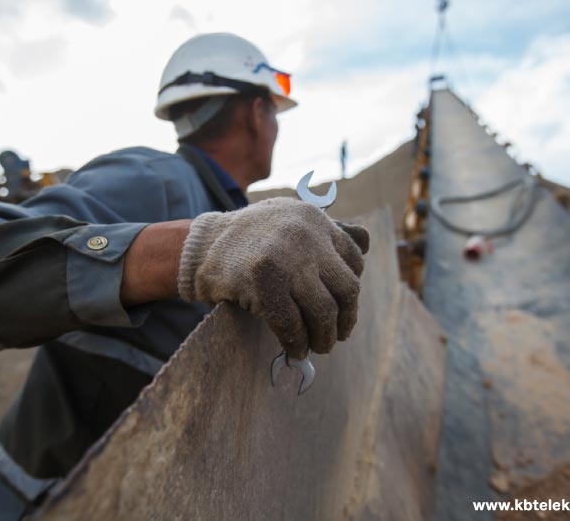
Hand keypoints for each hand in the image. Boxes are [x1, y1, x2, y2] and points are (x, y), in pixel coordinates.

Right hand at [178, 197, 369, 358]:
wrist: (202, 246)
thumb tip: (367, 245)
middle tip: (338, 335)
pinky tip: (295, 350)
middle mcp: (305, 235)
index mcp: (315, 219)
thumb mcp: (291, 220)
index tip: (344, 307)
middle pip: (346, 288)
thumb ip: (327, 232)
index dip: (350, 289)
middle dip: (346, 318)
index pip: (354, 258)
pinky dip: (297, 343)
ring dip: (324, 337)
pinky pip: (291, 323)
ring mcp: (284, 259)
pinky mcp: (262, 282)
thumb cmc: (251, 239)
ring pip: (323, 310)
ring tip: (319, 347)